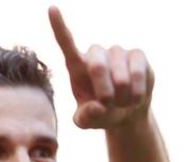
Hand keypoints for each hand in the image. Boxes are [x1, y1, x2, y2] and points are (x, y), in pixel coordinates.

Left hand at [48, 7, 153, 129]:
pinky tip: (135, 96)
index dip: (59, 26)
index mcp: (76, 66)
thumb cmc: (100, 114)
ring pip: (120, 73)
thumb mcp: (87, 122)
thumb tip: (97, 107)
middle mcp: (96, 54)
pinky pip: (138, 71)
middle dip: (103, 91)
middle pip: (96, 66)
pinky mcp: (137, 55)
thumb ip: (85, 118)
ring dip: (121, 95)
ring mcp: (117, 52)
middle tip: (108, 105)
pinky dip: (136, 90)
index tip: (51, 8)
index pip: (66, 43)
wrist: (126, 113)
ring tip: (122, 102)